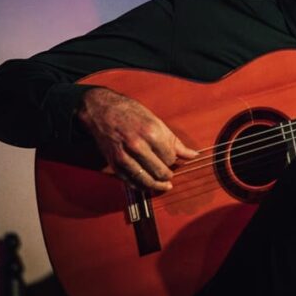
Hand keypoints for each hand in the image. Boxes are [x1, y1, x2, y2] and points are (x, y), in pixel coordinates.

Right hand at [77, 87, 197, 190]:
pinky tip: (147, 184)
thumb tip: (193, 155)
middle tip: (169, 175)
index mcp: (151, 133)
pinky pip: (131, 181)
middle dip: (167, 175)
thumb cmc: (131, 113)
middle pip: (160, 171)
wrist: (102, 110)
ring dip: (157, 185)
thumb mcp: (156, 122)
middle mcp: (138, 146)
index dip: (173, 160)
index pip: (170, 157)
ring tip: (163, 184)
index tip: (172, 159)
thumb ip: (175, 142)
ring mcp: (124, 156)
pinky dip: (141, 186)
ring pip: (146, 180)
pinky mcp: (114, 163)